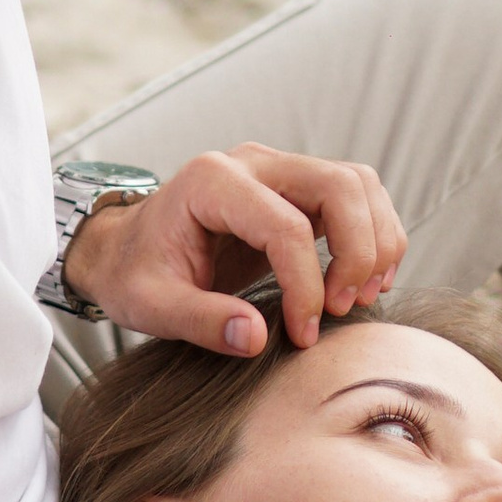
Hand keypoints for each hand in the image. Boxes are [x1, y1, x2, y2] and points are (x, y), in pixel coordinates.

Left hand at [63, 144, 406, 355]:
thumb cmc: (135, 274)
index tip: (303, 334)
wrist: (126, 249)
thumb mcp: (151, 305)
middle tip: (342, 309)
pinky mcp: (297, 190)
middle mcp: (252, 163)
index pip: (286, 226)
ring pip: (359, 185)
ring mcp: (279, 171)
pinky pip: (357, 198)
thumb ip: (201, 321)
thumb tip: (257, 338)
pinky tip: (362, 282)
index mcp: (212, 182)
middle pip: (340, 186)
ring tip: (358, 297)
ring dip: (375, 241)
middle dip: (357, 252)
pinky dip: (374, 236)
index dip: (306, 286)